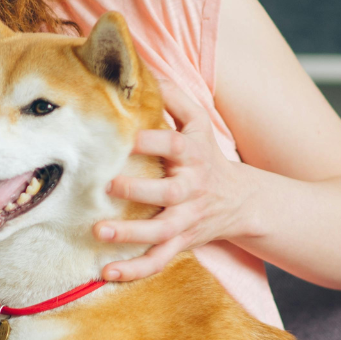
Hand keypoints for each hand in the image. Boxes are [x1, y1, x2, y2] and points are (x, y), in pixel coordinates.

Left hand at [96, 78, 264, 281]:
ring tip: (100, 232)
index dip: (154, 141)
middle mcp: (190, 190)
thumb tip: (142, 66)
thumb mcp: (197, 122)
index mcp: (193, 156)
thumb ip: (172, 97)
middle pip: (168, 195)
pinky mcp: (179, 243)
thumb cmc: (206, 155)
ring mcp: (185, 221)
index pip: (175, 146)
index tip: (128, 137)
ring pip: (160, 234)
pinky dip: (134, 271)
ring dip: (130, 236)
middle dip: (139, 191)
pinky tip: (106, 273)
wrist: (240, 200)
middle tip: (109, 185)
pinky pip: (157, 261)